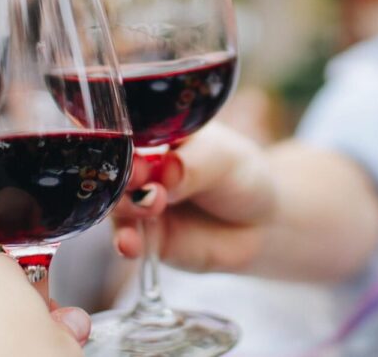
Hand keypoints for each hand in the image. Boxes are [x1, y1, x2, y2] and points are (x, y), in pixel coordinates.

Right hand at [112, 124, 276, 272]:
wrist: (261, 223)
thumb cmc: (241, 177)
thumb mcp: (224, 160)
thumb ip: (194, 165)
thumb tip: (167, 170)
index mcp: (156, 136)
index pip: (128, 132)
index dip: (127, 141)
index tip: (138, 153)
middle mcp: (142, 168)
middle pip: (116, 169)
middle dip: (125, 175)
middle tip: (143, 179)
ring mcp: (141, 203)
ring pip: (117, 204)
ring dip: (126, 206)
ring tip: (150, 206)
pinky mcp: (146, 237)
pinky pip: (127, 239)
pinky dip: (126, 242)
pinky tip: (131, 245)